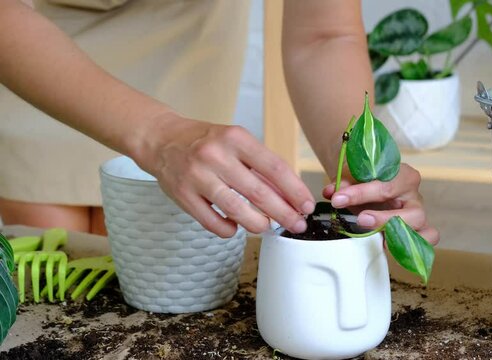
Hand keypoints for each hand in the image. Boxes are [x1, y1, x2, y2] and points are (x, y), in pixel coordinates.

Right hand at [135, 114, 315, 236]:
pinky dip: (228, 230)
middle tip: (297, 225)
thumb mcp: (235, 142)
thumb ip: (260, 166)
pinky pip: (211, 222)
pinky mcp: (182, 195)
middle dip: (284, 213)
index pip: (274, 167)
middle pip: (259, 192)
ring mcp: (197, 176)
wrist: (161, 139)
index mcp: (235, 138)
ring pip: (236, 209)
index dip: (294, 190)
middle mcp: (216, 156)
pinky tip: (235, 228)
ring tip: (267, 227)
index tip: (307, 205)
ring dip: (258, 223)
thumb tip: (290, 196)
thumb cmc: (206, 142)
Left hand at [323, 163, 438, 244]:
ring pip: (427, 233)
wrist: (365, 178)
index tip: (337, 199)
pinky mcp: (416, 232)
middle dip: (385, 220)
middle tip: (361, 219)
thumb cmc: (363, 176)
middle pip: (413, 214)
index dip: (360, 194)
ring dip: (403, 240)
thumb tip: (331, 192)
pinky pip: (424, 244)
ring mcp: (419, 216)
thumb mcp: (352, 175)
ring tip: (380, 241)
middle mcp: (415, 197)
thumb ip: (343, 183)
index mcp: (404, 176)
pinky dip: (410, 249)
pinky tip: (388, 248)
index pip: (386, 186)